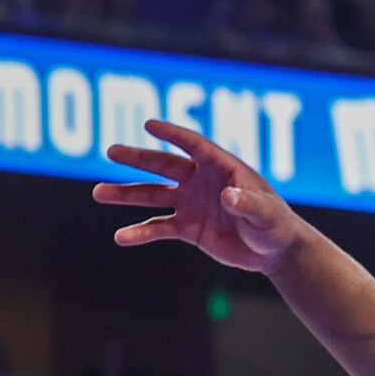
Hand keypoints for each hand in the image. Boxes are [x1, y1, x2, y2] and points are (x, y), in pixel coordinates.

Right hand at [93, 119, 307, 275]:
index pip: (194, 145)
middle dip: (138, 158)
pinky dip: (140, 232)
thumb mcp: (266, 214)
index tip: (149, 124)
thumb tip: (228, 195)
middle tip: (111, 151)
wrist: (274, 251)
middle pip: (165, 165)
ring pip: (153, 195)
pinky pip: (159, 227)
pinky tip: (120, 237)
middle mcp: (202, 181)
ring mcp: (192, 203)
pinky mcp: (188, 228)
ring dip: (127, 194)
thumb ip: (248, 203)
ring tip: (99, 193)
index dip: (173, 134)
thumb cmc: (275, 225)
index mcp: (222, 168)